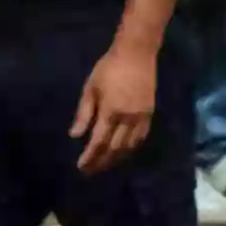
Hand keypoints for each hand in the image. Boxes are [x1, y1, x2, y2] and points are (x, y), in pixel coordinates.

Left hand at [71, 40, 158, 173]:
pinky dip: (131, 149)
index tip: (81, 167)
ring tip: (105, 165)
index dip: (90, 157)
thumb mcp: (90, 88)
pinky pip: (140, 138)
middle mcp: (127, 119)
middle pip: (114, 149)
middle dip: (102, 162)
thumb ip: (84, 113)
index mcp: (111, 112)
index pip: (99, 142)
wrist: (137, 54)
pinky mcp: (150, 114)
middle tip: (90, 171)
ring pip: (129, 147)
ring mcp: (141, 118)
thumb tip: (75, 135)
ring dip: (116, 159)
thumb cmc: (109, 68)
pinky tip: (123, 153)